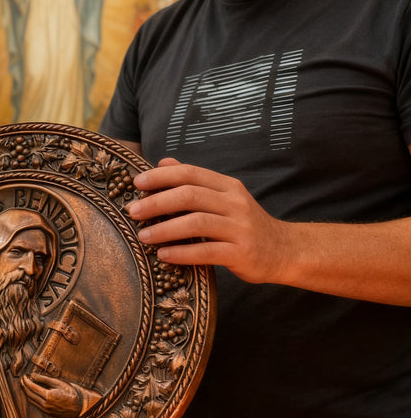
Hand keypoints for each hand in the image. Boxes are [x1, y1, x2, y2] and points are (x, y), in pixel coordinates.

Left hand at [20, 374, 97, 417]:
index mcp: (48, 396)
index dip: (26, 381)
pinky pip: (36, 405)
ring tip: (24, 386)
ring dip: (27, 393)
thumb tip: (33, 375)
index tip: (24, 376)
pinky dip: (32, 398)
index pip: (32, 388)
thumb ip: (44, 379)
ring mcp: (46, 410)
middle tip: (22, 380)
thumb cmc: (70, 393)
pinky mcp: (48, 413)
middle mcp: (45, 404)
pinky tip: (31, 394)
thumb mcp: (58, 382)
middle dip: (24, 387)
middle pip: (30, 395)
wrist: (79, 406)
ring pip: (32, 401)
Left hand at [127, 157, 291, 284]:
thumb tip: (163, 161)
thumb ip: (195, 182)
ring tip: (143, 236)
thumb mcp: (224, 198)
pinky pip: (206, 251)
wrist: (285, 251)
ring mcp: (240, 228)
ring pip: (196, 223)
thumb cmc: (244, 225)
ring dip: (165, 229)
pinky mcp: (242, 253)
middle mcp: (235, 203)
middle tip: (133, 212)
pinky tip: (163, 255)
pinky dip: (182, 253)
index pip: (191, 173)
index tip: (137, 183)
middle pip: (190, 196)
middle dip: (157, 202)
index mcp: (228, 187)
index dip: (161, 176)